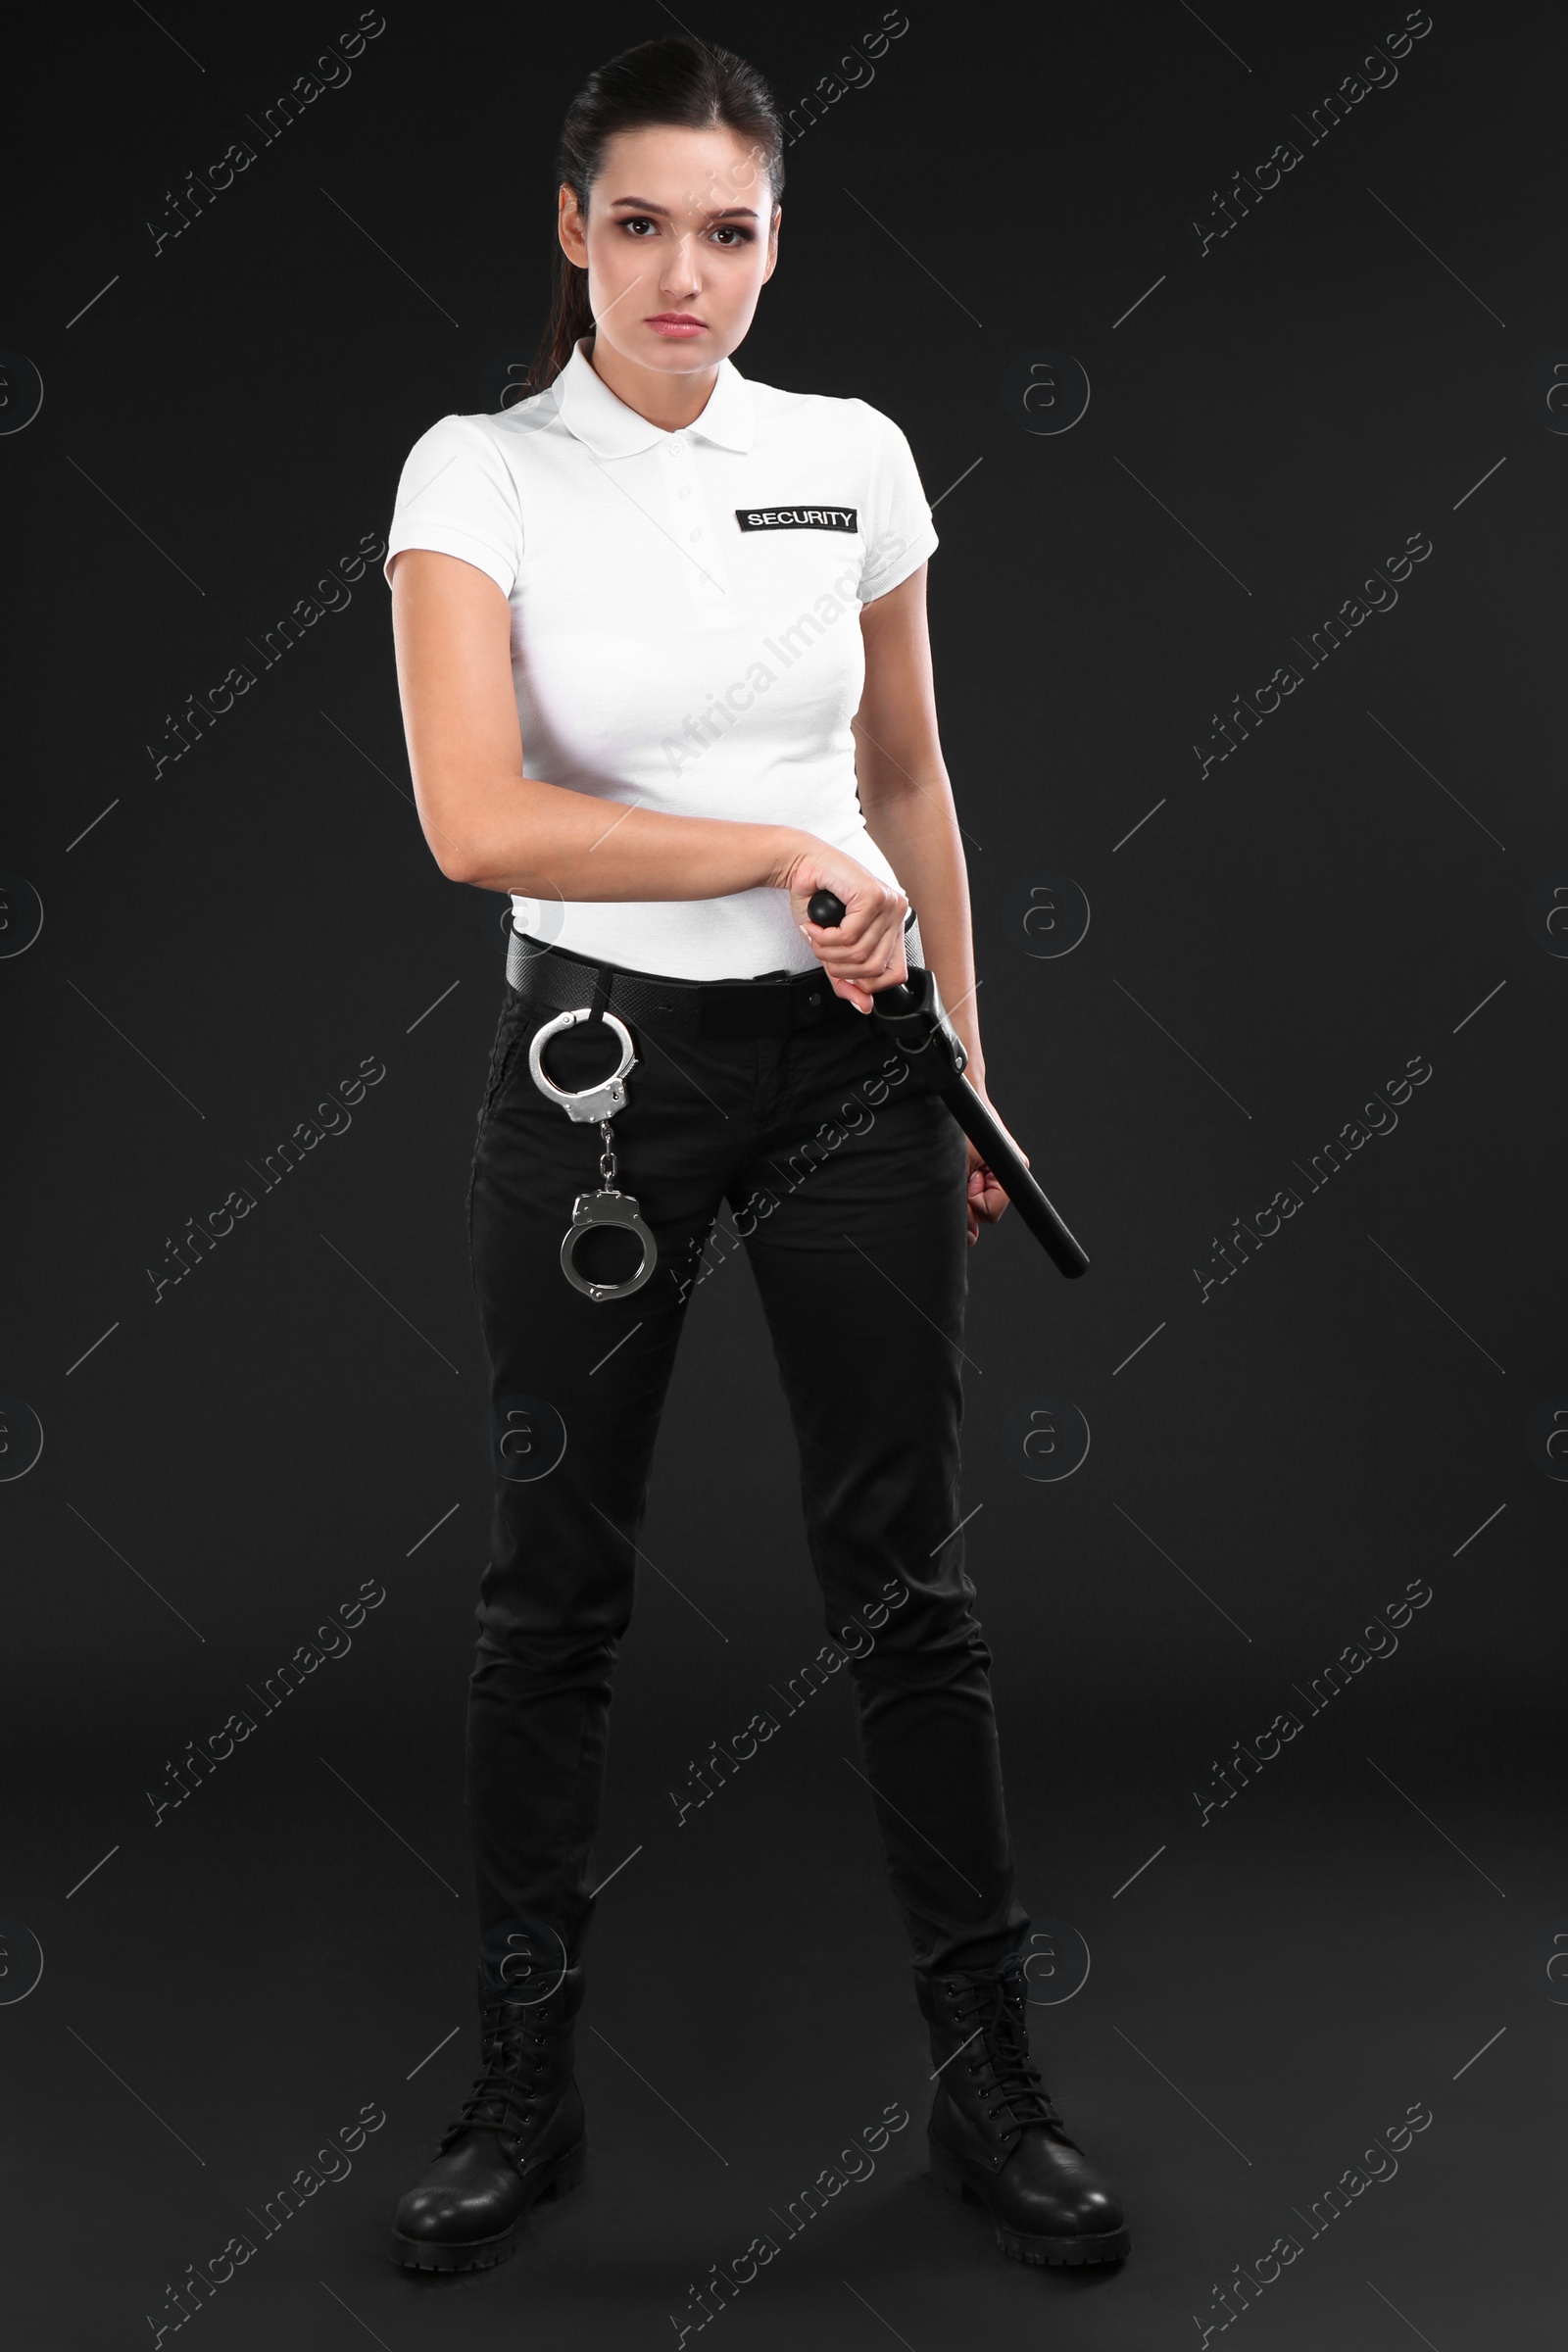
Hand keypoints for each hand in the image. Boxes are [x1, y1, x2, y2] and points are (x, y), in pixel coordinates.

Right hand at [778, 838, 908, 1013]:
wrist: (801, 867)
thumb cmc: (817, 901)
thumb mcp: (833, 950)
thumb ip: (848, 979)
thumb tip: (864, 1006)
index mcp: (893, 926)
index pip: (896, 974)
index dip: (867, 983)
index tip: (842, 972)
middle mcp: (896, 913)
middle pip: (874, 968)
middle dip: (839, 966)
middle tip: (821, 951)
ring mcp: (888, 903)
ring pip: (860, 953)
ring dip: (828, 951)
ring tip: (816, 936)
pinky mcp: (873, 896)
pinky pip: (850, 936)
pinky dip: (825, 937)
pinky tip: (816, 926)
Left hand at [964, 1096, 1028, 1245]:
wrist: (962, 1096)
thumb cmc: (959, 1124)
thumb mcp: (955, 1169)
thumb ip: (962, 1207)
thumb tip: (969, 1238)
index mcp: (1012, 1172)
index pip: (989, 1213)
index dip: (971, 1202)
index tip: (966, 1180)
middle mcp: (1010, 1173)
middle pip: (983, 1211)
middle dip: (966, 1197)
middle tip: (960, 1172)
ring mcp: (999, 1171)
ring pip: (976, 1201)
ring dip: (962, 1188)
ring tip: (959, 1163)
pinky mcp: (989, 1167)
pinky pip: (973, 1188)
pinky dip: (962, 1181)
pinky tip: (960, 1163)